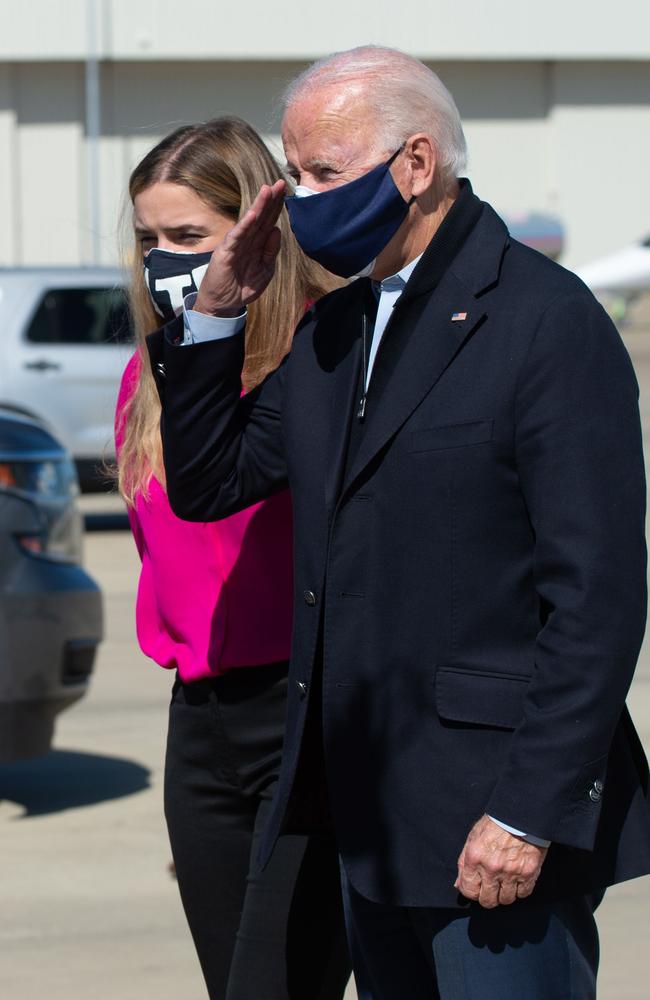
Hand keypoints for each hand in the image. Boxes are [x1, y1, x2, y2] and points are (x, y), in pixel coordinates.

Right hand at [194, 179, 285, 316]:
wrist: (224, 304)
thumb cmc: (243, 286)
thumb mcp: (264, 270)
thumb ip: (270, 252)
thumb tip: (277, 231)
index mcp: (257, 244)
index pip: (268, 221)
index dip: (276, 207)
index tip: (285, 191)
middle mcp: (247, 240)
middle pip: (261, 217)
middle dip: (270, 200)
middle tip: (280, 183)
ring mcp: (236, 244)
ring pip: (249, 222)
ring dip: (258, 206)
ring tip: (267, 190)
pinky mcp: (225, 252)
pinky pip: (236, 237)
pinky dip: (244, 225)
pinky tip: (252, 214)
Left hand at [454, 814, 547, 908]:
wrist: (520, 814)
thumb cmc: (495, 824)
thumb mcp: (473, 838)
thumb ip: (464, 863)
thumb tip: (459, 884)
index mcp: (475, 857)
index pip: (468, 890)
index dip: (472, 893)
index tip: (476, 889)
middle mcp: (492, 868)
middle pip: (488, 901)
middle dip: (488, 897)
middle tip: (491, 888)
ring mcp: (511, 872)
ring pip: (506, 899)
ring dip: (505, 894)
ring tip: (505, 881)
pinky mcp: (528, 873)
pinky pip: (523, 893)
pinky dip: (520, 889)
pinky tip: (517, 878)